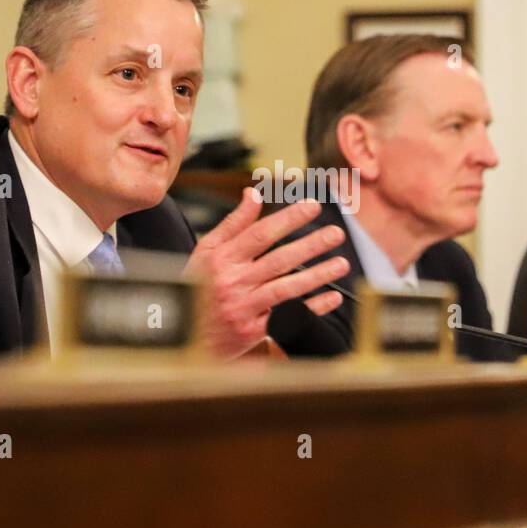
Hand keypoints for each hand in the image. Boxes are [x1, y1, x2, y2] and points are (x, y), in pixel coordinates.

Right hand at [184, 188, 349, 358]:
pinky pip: (288, 316)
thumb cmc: (197, 287)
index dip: (288, 219)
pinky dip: (313, 306)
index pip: (260, 234)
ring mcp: (243, 308)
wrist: (185, 333)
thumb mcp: (206, 251)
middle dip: (311, 245)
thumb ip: (233, 223)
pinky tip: (332, 295)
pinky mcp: (252, 331)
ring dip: (318, 275)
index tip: (312, 206)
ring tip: (341, 263)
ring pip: (287, 288)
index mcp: (222, 259)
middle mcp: (233, 282)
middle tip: (335, 233)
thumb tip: (253, 194)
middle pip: (279, 260)